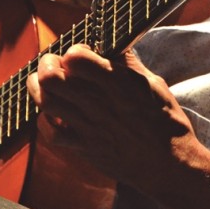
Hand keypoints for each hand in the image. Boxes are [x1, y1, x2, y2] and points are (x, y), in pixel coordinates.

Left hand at [26, 44, 209, 208]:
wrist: (169, 166)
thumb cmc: (167, 122)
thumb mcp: (154, 84)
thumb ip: (130, 63)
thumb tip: (114, 43)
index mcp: (118, 83)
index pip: (76, 57)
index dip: (73, 51)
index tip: (80, 54)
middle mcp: (99, 103)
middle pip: (51, 78)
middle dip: (47, 65)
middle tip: (53, 65)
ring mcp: (88, 127)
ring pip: (45, 102)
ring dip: (39, 89)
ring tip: (45, 84)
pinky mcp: (84, 147)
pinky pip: (51, 133)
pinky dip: (46, 121)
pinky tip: (53, 114)